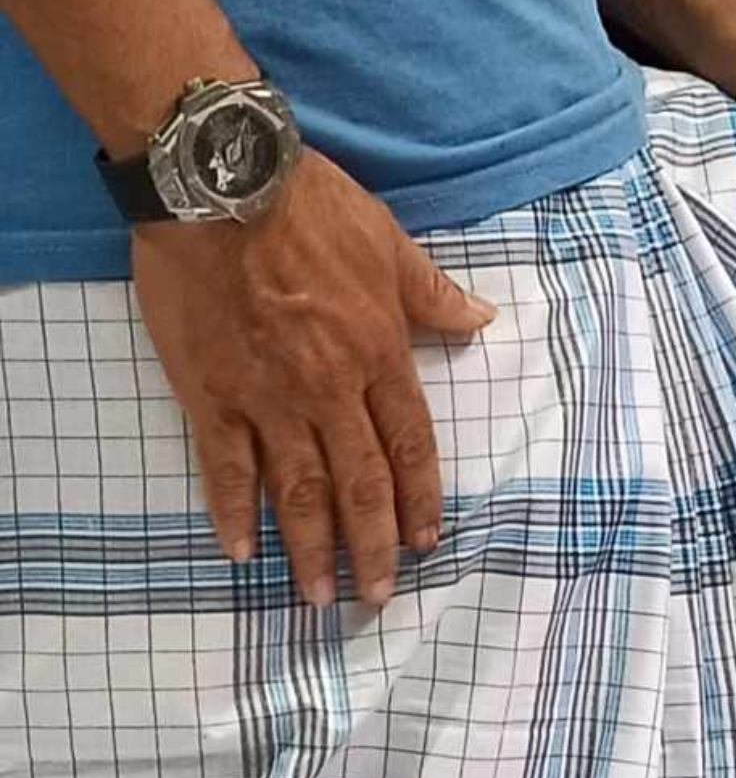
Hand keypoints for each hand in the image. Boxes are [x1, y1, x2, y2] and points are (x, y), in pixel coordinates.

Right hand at [132, 147, 496, 607]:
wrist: (218, 180)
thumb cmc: (307, 203)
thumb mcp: (388, 241)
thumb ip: (433, 294)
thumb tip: (482, 319)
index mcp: (378, 355)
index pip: (410, 446)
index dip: (421, 499)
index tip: (425, 543)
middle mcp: (329, 391)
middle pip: (361, 486)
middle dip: (373, 548)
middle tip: (377, 597)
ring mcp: (269, 399)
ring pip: (299, 492)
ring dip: (313, 549)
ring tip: (322, 596)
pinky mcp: (211, 395)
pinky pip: (226, 468)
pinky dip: (235, 513)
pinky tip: (243, 552)